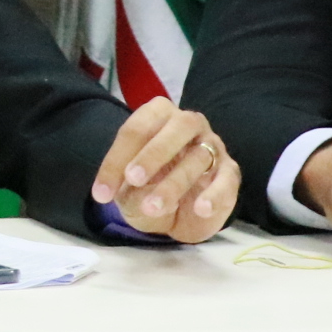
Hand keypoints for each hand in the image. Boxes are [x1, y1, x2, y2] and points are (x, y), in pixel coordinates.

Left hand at [87, 97, 240, 243]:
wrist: (178, 215)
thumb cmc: (149, 188)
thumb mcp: (128, 188)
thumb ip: (123, 183)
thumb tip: (116, 189)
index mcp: (159, 116)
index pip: (138, 128)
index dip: (117, 159)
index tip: (101, 193)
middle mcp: (189, 124)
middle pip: (179, 126)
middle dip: (153, 152)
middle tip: (133, 178)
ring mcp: (213, 146)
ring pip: (199, 157)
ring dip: (174, 183)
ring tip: (153, 207)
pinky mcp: (229, 173)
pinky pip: (226, 179)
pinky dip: (213, 194)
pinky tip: (200, 209)